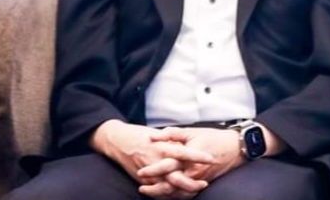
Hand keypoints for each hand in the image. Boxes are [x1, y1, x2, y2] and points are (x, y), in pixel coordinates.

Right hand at [89, 120, 212, 197]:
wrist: (118, 141)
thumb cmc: (141, 135)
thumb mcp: (160, 134)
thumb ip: (175, 141)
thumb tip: (190, 146)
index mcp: (162, 147)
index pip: (184, 153)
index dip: (198, 157)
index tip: (211, 159)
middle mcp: (156, 162)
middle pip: (176, 177)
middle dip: (191, 183)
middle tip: (205, 183)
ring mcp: (149, 173)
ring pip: (168, 187)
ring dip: (182, 191)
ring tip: (195, 190)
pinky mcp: (142, 180)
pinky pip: (157, 191)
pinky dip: (169, 194)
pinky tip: (180, 194)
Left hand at [138, 127, 244, 190]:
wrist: (235, 148)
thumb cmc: (213, 138)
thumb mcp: (192, 132)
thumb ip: (171, 134)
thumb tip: (153, 137)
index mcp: (190, 156)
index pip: (168, 165)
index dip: (153, 169)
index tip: (141, 171)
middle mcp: (194, 171)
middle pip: (171, 183)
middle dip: (155, 187)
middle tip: (142, 187)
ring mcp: (198, 179)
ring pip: (178, 192)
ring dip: (163, 194)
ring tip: (150, 192)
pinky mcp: (202, 183)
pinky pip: (187, 194)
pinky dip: (175, 196)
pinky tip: (165, 194)